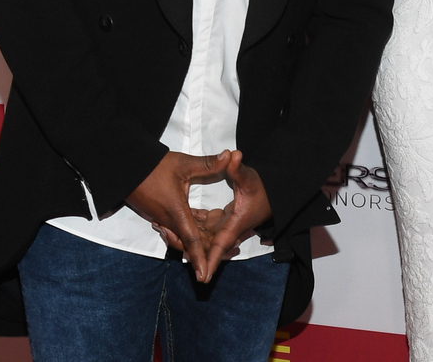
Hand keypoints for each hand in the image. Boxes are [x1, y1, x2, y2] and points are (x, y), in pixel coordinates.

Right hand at [125, 149, 231, 281]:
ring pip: (182, 238)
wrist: (126, 169)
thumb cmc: (154, 166)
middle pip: (189, 244)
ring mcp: (162, 219)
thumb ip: (207, 164)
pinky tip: (202, 229)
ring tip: (217, 247)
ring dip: (198, 244)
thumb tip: (230, 155)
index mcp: (176, 212)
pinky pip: (176, 230)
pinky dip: (189, 234)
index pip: (191, 239)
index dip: (199, 257)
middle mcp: (169, 220)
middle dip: (205, 254)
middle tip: (227, 257)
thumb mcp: (183, 164)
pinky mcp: (158, 215)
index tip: (204, 276)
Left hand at [152, 151, 271, 278]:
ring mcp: (222, 227)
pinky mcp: (220, 222)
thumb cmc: (262, 188)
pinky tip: (173, 219)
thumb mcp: (249, 177)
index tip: (201, 277)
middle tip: (161, 229)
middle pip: (203, 245)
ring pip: (200, 238)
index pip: (220, 246)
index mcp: (234, 225)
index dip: (210, 260)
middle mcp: (227, 231)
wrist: (272, 193)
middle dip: (183, 243)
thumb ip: (238, 167)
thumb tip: (233, 154)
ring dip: (182, 234)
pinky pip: (201, 229)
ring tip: (160, 224)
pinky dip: (189, 227)